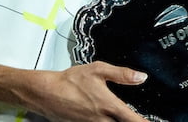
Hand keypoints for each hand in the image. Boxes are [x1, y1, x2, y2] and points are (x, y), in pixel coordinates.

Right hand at [24, 61, 148, 121]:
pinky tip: (109, 117)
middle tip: (140, 118)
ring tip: (125, 117)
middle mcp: (101, 120)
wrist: (46, 93)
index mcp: (108, 106)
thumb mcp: (98, 70)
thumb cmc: (70, 81)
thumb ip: (121, 74)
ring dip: (119, 121)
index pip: (133, 119)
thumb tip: (141, 77)